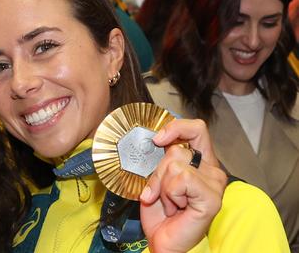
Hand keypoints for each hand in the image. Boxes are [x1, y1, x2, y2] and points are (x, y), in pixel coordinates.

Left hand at [139, 119, 226, 252]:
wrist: (163, 241)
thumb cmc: (161, 213)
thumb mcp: (157, 179)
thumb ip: (161, 159)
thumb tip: (155, 140)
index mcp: (200, 162)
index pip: (196, 129)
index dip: (176, 128)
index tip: (157, 140)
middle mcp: (212, 169)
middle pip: (178, 149)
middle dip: (158, 172)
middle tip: (158, 193)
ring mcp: (215, 183)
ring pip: (175, 164)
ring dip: (163, 186)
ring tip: (169, 203)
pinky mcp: (212, 197)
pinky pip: (181, 180)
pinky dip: (170, 194)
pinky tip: (176, 207)